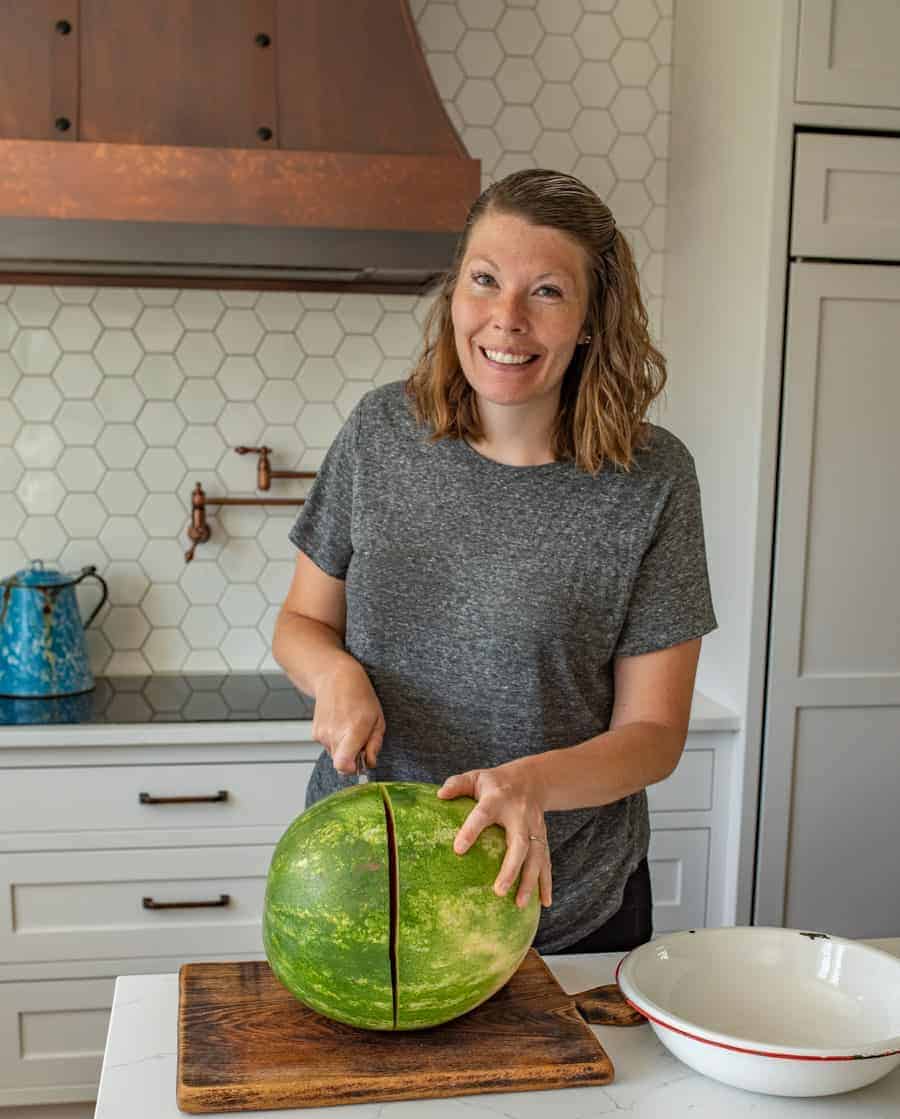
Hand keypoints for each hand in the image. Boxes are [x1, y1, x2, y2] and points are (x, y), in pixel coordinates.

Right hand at [311, 654, 384, 774]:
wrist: (335, 677)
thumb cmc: (359, 695)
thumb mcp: (378, 719)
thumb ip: (374, 745)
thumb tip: (369, 763)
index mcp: (353, 730)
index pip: (343, 766)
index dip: (353, 770)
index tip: (360, 763)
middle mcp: (334, 734)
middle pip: (341, 763)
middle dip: (352, 757)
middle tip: (360, 738)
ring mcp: (321, 734)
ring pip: (335, 754)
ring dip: (344, 747)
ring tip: (349, 726)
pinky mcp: (315, 733)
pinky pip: (328, 745)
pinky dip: (335, 740)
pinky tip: (340, 723)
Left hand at [437, 761, 551, 909]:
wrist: (532, 780)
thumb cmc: (495, 783)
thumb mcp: (476, 777)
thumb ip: (457, 784)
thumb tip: (439, 795)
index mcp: (498, 798)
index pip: (483, 814)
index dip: (471, 830)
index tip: (457, 849)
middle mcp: (520, 814)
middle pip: (519, 842)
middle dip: (511, 867)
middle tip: (498, 891)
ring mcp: (535, 828)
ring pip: (536, 856)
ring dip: (529, 881)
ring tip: (518, 904)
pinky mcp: (542, 838)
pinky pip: (547, 862)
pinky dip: (546, 883)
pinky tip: (544, 902)